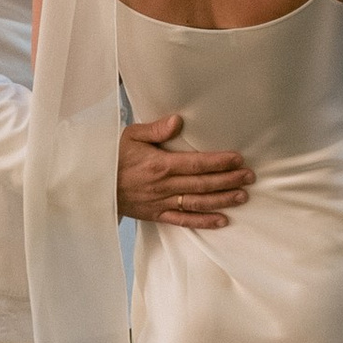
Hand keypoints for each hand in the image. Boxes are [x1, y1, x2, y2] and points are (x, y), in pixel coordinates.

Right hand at [117, 112, 252, 229]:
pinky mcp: (157, 215)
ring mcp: (161, 203)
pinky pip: (184, 221)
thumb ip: (156, 129)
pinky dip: (204, 222)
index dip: (219, 162)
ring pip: (198, 203)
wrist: (93, 186)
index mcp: (159, 165)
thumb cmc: (113, 157)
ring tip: (242, 196)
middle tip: (249, 176)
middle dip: (229, 180)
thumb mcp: (131, 135)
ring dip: (222, 200)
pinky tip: (222, 220)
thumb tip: (178, 120)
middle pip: (202, 184)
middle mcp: (164, 186)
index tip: (238, 159)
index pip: (196, 163)